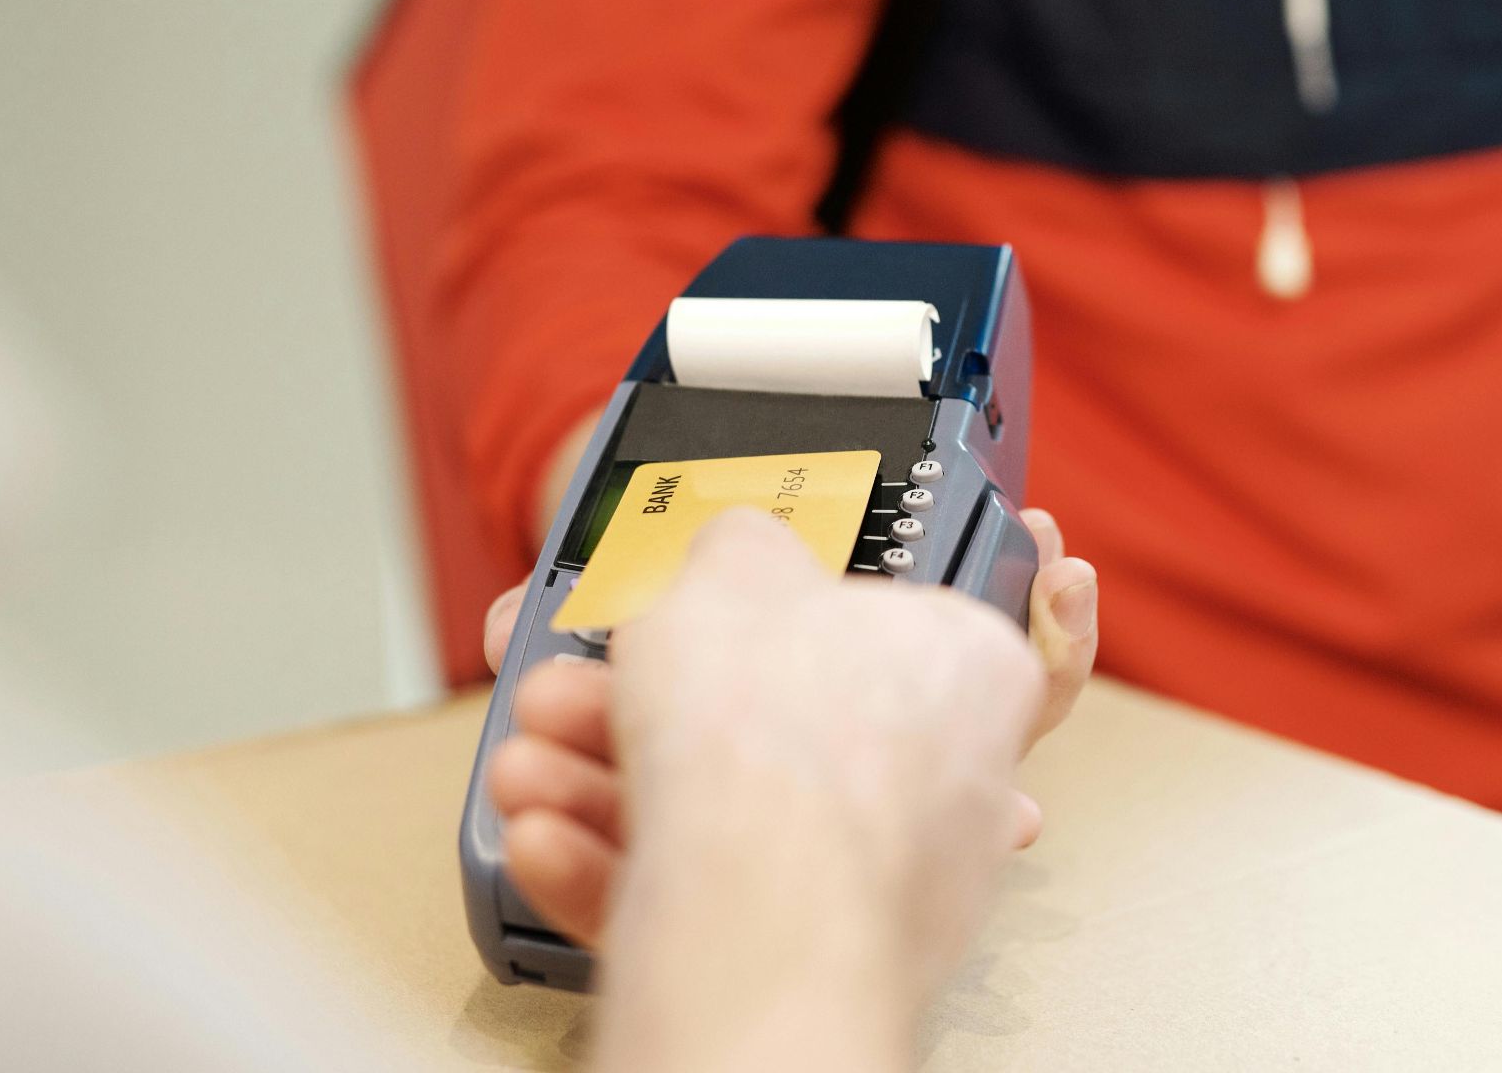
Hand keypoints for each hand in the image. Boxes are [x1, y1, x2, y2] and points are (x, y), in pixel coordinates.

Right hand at [483, 508, 1097, 947]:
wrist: (757, 912)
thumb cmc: (784, 737)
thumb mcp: (734, 563)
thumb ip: (737, 548)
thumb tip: (734, 549)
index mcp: (966, 664)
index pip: (891, 618)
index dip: (791, 604)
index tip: (719, 604)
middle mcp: (939, 780)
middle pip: (773, 719)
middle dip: (645, 697)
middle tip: (578, 681)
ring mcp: (874, 877)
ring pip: (718, 809)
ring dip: (603, 778)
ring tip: (536, 759)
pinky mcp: (804, 954)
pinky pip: (697, 891)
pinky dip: (614, 862)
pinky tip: (550, 835)